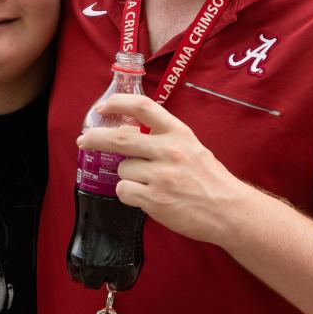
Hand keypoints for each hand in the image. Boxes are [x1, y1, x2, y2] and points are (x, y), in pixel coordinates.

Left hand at [77, 93, 244, 244]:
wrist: (229, 211)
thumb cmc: (208, 179)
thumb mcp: (191, 146)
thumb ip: (163, 137)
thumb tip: (127, 131)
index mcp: (178, 133)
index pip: (143, 107)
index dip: (118, 103)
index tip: (103, 107)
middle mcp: (169, 151)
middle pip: (120, 138)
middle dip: (95, 137)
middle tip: (83, 140)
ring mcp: (161, 176)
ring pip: (122, 169)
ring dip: (127, 176)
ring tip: (148, 183)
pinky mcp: (155, 200)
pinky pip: (124, 191)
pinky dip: (128, 194)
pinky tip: (144, 197)